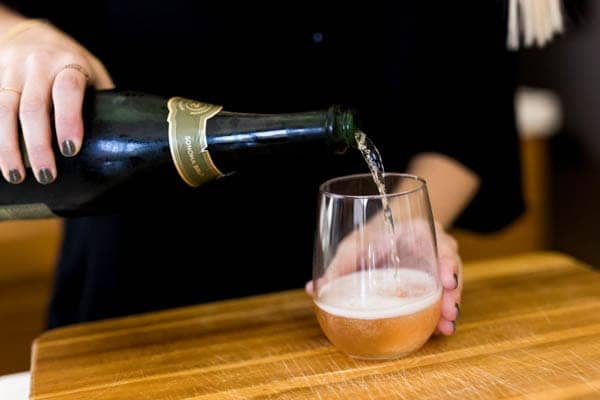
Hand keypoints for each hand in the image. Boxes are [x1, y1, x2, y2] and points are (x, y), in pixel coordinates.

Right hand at [0, 19, 113, 183]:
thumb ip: (103, 101)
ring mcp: (12, 70)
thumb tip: (123, 139)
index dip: (69, 120)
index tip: (71, 150)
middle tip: (47, 174)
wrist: (30, 34)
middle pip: (34, 107)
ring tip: (16, 175)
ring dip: (8, 146)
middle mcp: (38, 64)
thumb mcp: (93, 73)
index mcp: (70, 63)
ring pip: (4, 109)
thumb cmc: (71, 64)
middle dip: (38, 145)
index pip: (68, 91)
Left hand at [306, 220, 462, 335]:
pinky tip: (441, 329)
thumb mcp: (353, 245)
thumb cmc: (370, 235)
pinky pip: (441, 297)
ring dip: (449, 306)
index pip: (440, 241)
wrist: (384, 230)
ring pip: (450, 285)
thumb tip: (313, 288)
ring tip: (446, 327)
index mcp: (419, 230)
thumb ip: (339, 266)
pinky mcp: (431, 283)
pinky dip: (441, 313)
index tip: (446, 280)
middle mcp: (433, 247)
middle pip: (450, 267)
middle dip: (452, 291)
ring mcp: (434, 265)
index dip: (446, 261)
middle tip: (449, 311)